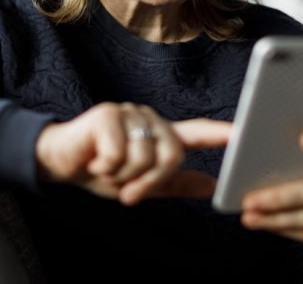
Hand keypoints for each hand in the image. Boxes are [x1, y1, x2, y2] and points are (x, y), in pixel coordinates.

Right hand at [35, 102, 230, 205]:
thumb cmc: (100, 170)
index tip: (243, 134)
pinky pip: (120, 154)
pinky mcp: (109, 114)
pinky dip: (105, 166)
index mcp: (160, 135)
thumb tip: (211, 186)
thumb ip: (174, 183)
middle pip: (172, 155)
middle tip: (127, 190)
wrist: (59, 162)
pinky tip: (94, 158)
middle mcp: (150, 119)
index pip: (197, 132)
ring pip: (144, 157)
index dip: (220, 134)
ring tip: (105, 167)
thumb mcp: (139, 183)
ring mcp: (130, 113)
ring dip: (122, 176)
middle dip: (149, 181)